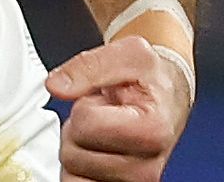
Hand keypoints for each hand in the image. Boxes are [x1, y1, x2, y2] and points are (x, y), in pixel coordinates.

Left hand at [47, 36, 190, 181]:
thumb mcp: (128, 54)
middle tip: (102, 116)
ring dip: (77, 150)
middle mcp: (146, 168)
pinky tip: (96, 152)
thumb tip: (56, 86)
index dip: (85, 105)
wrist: (167, 95)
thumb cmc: (151, 78)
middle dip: (78, 130)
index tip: (106, 102)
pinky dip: (77, 169)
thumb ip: (88, 66)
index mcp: (151, 131)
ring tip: (100, 133)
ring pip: (72, 175)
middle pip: (74, 156)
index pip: (86, 124)